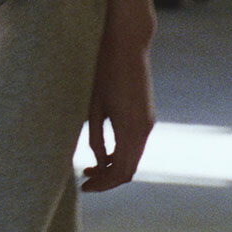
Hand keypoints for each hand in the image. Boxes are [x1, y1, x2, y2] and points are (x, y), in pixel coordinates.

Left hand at [82, 24, 154, 191]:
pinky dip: (121, 154)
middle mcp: (144, 129)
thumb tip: (98, 162)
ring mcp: (148, 123)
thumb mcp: (93, 107)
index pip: (120, 171)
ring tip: (90, 168)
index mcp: (130, 129)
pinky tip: (103, 153)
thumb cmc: (105, 72)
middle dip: (108, 179)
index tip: (84, 187)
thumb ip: (96, 137)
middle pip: (129, 169)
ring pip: (133, 158)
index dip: (102, 184)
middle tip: (85, 181)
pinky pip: (136, 145)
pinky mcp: (147, 116)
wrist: (128, 45)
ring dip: (114, 167)